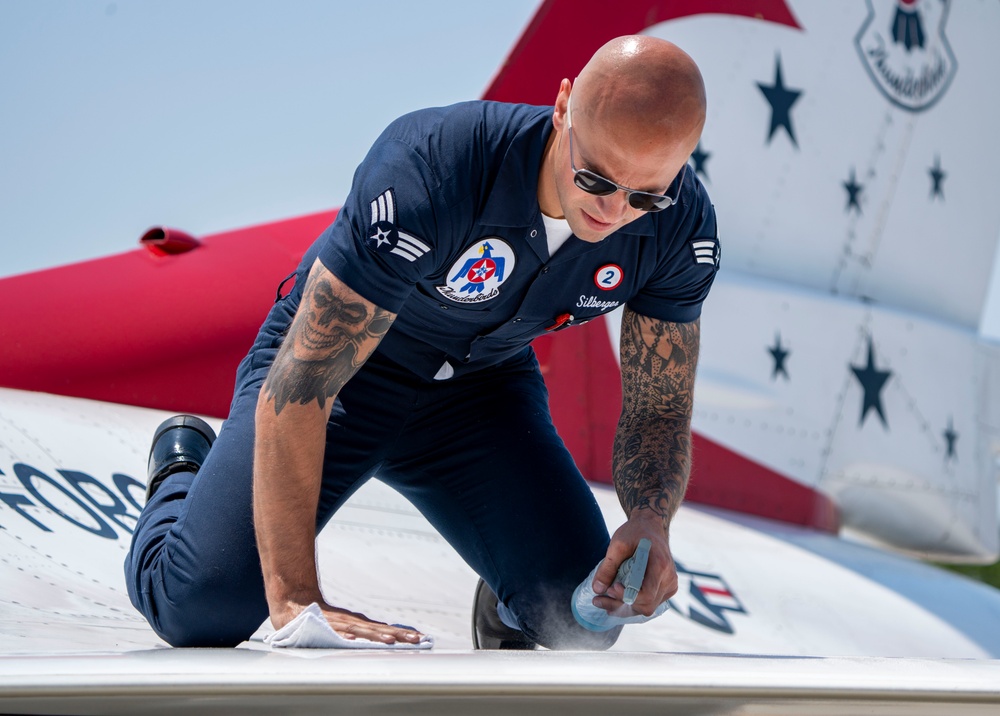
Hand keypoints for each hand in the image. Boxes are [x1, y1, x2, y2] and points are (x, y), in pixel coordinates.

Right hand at [271, 596, 423, 644]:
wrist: (295, 603)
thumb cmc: (325, 617)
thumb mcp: (348, 623)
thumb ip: (365, 630)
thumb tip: (389, 635)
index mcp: (358, 623)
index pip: (384, 629)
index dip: (401, 633)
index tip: (419, 637)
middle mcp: (351, 622)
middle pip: (377, 630)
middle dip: (397, 635)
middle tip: (415, 639)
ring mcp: (337, 624)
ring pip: (359, 631)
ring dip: (374, 636)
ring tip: (389, 641)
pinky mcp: (322, 627)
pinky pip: (333, 633)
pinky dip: (343, 636)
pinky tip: (352, 641)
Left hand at [591, 511, 677, 617]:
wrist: (650, 526)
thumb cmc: (635, 532)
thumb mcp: (618, 544)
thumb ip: (607, 567)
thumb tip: (597, 589)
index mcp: (660, 565)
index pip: (646, 594)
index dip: (627, 596)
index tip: (611, 588)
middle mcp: (669, 578)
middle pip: (646, 605)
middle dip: (621, 605)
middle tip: (599, 599)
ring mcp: (670, 585)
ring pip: (648, 608)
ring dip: (625, 607)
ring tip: (603, 600)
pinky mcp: (666, 589)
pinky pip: (650, 604)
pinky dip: (633, 604)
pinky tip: (616, 599)